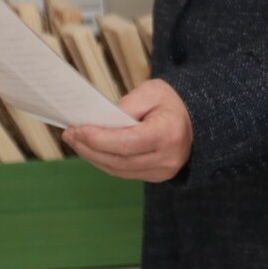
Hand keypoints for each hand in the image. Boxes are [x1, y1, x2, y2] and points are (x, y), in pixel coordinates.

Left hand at [64, 78, 194, 181]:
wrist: (197, 120)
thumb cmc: (173, 102)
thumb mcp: (152, 92)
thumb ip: (127, 105)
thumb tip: (99, 122)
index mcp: (169, 134)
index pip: (127, 143)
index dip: (99, 139)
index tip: (77, 129)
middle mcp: (167, 158)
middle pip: (118, 159)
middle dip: (89, 147)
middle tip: (69, 134)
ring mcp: (163, 171)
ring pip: (118, 169)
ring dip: (93, 156)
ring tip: (76, 141)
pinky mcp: (157, 176)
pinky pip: (124, 172)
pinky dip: (105, 161)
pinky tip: (92, 150)